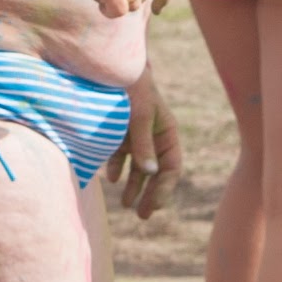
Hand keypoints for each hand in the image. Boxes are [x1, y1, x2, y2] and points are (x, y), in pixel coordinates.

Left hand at [104, 78, 182, 219]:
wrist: (109, 66)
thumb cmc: (131, 86)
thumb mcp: (139, 115)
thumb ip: (143, 144)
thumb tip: (151, 173)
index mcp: (166, 132)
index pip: (171, 167)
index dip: (164, 188)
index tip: (153, 206)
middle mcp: (153, 136)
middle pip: (155, 171)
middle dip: (150, 193)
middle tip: (143, 215)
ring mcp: (135, 134)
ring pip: (138, 166)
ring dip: (133, 185)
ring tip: (126, 204)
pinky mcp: (118, 132)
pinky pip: (120, 156)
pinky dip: (116, 168)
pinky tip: (111, 178)